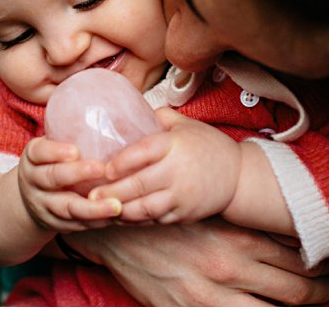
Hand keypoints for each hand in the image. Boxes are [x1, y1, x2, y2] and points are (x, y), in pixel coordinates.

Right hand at [17, 137, 121, 231]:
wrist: (31, 197)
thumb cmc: (53, 161)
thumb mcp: (51, 145)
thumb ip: (73, 131)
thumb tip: (115, 108)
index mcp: (33, 157)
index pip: (39, 152)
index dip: (55, 152)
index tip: (74, 150)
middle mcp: (33, 181)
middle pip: (52, 178)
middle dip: (76, 174)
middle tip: (101, 169)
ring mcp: (43, 205)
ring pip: (66, 208)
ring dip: (92, 208)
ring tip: (116, 206)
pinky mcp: (55, 225)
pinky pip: (77, 225)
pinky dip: (97, 222)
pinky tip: (117, 217)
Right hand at [68, 218, 328, 305]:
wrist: (116, 227)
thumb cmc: (165, 213)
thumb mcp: (208, 207)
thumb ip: (243, 220)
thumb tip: (282, 229)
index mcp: (237, 236)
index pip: (298, 256)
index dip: (322, 265)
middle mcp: (231, 268)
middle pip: (296, 288)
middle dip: (322, 291)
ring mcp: (211, 295)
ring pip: (273, 310)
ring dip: (299, 307)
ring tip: (311, 302)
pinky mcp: (190, 310)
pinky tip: (266, 310)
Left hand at [89, 108, 240, 223]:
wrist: (238, 176)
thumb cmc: (207, 146)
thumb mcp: (186, 124)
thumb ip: (158, 116)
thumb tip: (129, 108)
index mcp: (175, 145)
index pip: (144, 152)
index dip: (122, 161)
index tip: (104, 168)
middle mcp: (178, 171)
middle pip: (140, 183)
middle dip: (113, 191)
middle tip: (89, 195)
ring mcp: (182, 195)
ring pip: (146, 208)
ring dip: (122, 210)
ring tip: (101, 209)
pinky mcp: (184, 214)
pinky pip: (156, 220)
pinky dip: (137, 220)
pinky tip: (121, 217)